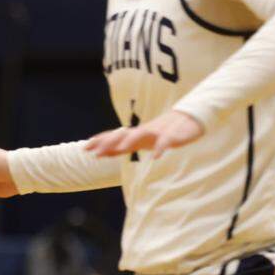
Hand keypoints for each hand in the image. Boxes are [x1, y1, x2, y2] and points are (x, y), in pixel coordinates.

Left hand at [84, 110, 203, 159]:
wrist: (189, 117)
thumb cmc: (163, 131)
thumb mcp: (142, 140)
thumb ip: (124, 146)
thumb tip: (103, 152)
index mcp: (136, 134)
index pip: (115, 136)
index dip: (100, 141)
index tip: (85, 148)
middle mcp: (144, 132)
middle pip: (124, 135)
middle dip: (109, 143)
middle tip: (96, 153)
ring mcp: (158, 132)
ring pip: (142, 134)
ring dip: (130, 141)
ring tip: (121, 150)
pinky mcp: (173, 135)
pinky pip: (166, 141)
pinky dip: (161, 147)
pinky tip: (156, 156)